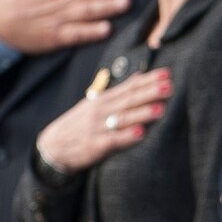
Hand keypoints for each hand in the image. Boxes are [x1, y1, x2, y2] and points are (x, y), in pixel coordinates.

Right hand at [35, 69, 170, 174]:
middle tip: (169, 86)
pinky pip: (113, 140)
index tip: (166, 74)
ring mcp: (98, 127)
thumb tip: (140, 75)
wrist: (52, 147)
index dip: (148, 80)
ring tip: (160, 108)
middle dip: (150, 93)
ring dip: (142, 113)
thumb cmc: (80, 124)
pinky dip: (127, 136)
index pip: (129, 87)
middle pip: (129, 100)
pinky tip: (141, 133)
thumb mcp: (96, 103)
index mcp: (104, 99)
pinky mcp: (95, 145)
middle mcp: (101, 111)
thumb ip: (119, 91)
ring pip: (123, 118)